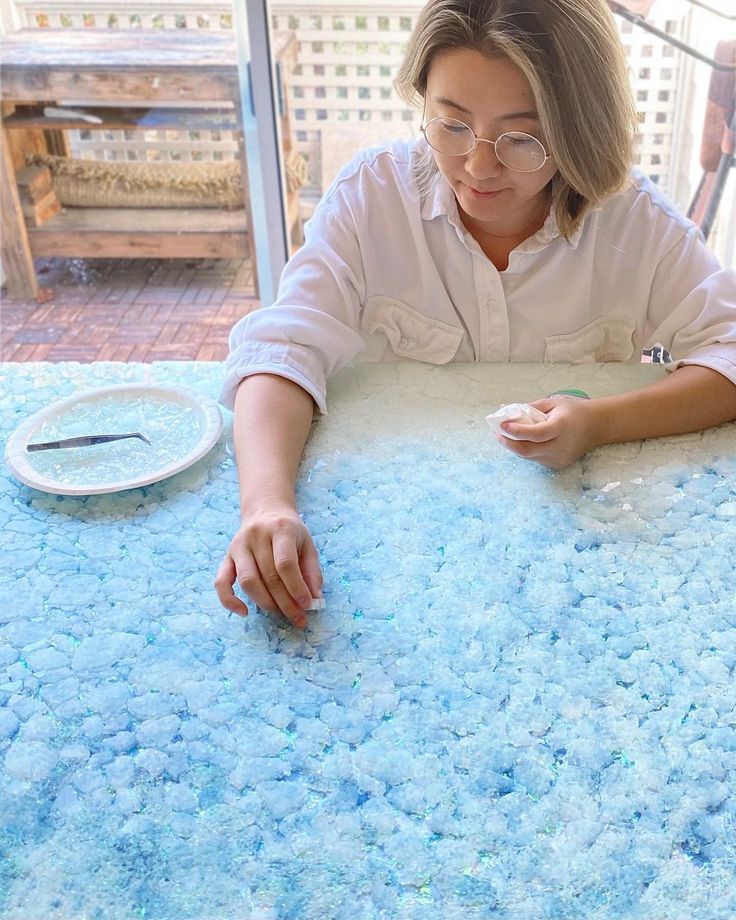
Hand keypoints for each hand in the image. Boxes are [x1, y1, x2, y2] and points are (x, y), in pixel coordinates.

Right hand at [214, 507, 322, 627]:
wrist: (265, 511)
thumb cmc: (289, 532)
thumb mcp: (307, 544)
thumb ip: (312, 571)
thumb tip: (315, 598)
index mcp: (281, 529)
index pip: (285, 563)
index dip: (296, 587)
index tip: (307, 605)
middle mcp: (257, 536)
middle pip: (268, 576)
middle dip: (285, 602)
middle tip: (298, 618)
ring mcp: (238, 546)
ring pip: (248, 581)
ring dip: (265, 603)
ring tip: (281, 613)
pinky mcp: (226, 556)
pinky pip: (221, 582)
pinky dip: (229, 601)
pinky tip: (244, 613)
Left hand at [496, 396, 604, 469]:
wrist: (596, 427)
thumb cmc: (573, 411)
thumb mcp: (553, 403)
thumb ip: (529, 408)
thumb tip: (504, 410)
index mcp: (561, 427)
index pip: (536, 434)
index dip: (517, 431)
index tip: (502, 424)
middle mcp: (561, 446)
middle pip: (527, 450)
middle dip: (508, 443)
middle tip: (497, 433)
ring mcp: (559, 458)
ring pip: (528, 456)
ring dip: (514, 446)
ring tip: (506, 435)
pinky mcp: (557, 465)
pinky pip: (535, 458)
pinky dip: (525, 450)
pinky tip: (522, 441)